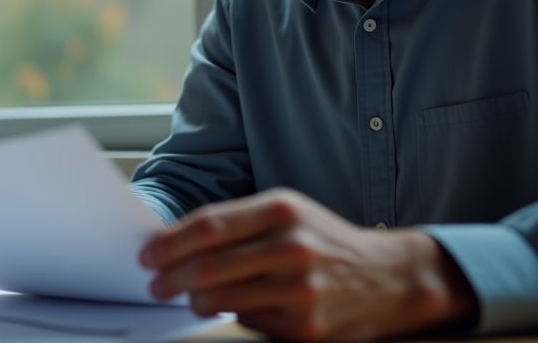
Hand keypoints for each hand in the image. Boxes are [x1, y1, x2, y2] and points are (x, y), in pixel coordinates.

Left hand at [140, 188, 475, 340]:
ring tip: (190, 297)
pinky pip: (248, 324)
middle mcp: (292, 247)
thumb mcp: (287, 212)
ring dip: (195, 301)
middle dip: (171, 278)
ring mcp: (300, 290)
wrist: (390, 278)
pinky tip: (234, 308)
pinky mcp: (306, 329)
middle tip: (155, 284)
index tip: (147, 255)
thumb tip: (174, 241)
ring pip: (221, 300)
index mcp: (282, 209)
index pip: (207, 227)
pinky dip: (233, 317)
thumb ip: (236, 223)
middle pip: (208, 267)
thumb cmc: (325, 240)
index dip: (169, 244)